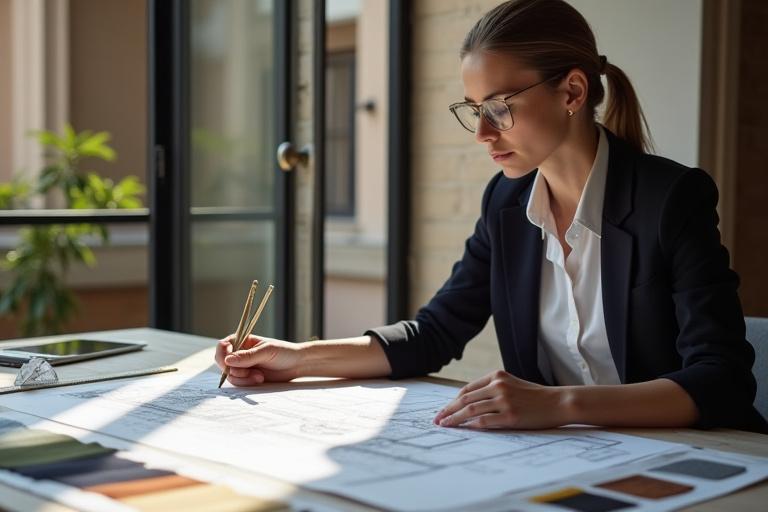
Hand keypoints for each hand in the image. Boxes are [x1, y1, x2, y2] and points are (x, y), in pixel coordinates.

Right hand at [215, 334, 302, 385]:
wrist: (296, 365)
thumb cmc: (284, 352)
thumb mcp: (266, 351)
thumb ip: (247, 356)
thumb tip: (227, 360)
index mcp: (243, 340)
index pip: (223, 346)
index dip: (223, 355)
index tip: (229, 363)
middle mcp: (240, 353)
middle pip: (223, 363)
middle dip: (235, 370)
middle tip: (249, 372)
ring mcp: (242, 366)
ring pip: (230, 375)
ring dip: (244, 378)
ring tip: (260, 376)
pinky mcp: (247, 377)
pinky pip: (238, 382)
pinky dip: (247, 383)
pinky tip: (260, 379)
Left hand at [433, 370, 570, 428]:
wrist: (558, 402)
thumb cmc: (535, 396)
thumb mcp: (512, 384)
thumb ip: (492, 389)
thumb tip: (469, 402)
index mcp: (497, 376)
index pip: (467, 389)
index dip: (453, 401)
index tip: (444, 410)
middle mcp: (498, 386)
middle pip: (465, 399)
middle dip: (448, 410)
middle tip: (437, 420)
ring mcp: (504, 401)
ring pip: (470, 410)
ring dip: (454, 419)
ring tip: (445, 425)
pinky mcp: (510, 416)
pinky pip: (484, 421)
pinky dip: (470, 426)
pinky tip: (463, 429)